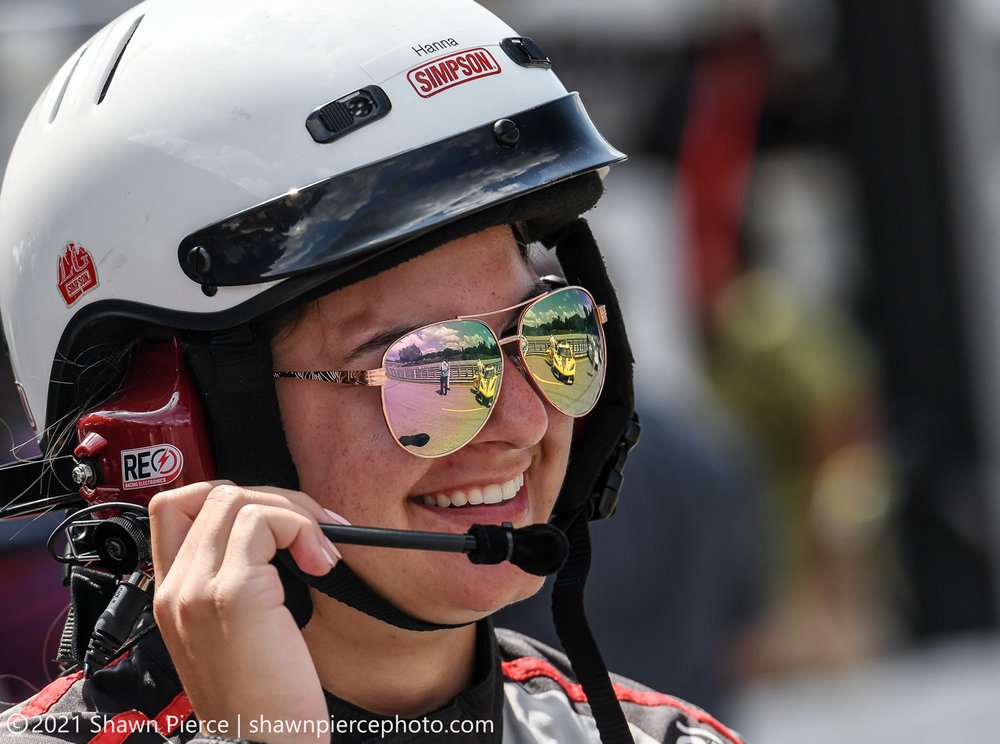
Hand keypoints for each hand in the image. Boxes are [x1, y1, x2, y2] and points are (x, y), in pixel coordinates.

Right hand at [149, 482, 341, 743]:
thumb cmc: (265, 701)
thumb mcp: (241, 632)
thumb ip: (243, 581)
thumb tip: (284, 530)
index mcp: (173, 598)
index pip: (175, 509)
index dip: (229, 498)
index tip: (276, 522)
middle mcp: (175, 590)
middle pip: (210, 493)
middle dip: (273, 499)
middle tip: (316, 530)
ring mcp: (197, 588)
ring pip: (236, 498)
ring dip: (293, 512)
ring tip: (321, 552)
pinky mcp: (232, 592)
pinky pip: (263, 521)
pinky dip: (302, 528)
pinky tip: (322, 563)